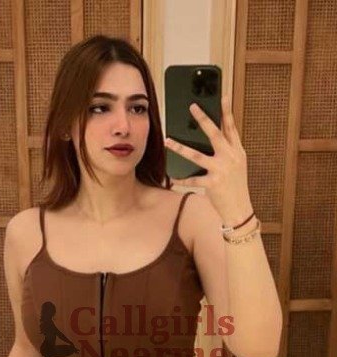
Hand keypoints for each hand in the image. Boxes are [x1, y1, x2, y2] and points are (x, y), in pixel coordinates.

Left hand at [164, 96, 251, 221]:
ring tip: (168, 140)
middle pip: (215, 134)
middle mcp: (231, 158)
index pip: (232, 128)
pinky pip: (193, 179)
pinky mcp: (213, 183)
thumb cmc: (236, 187)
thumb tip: (212, 137)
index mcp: (237, 151)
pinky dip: (182, 179)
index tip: (224, 96)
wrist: (240, 209)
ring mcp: (222, 170)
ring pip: (197, 155)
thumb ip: (227, 151)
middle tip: (192, 106)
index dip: (227, 111)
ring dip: (180, 148)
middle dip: (203, 119)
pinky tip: (173, 178)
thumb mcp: (236, 165)